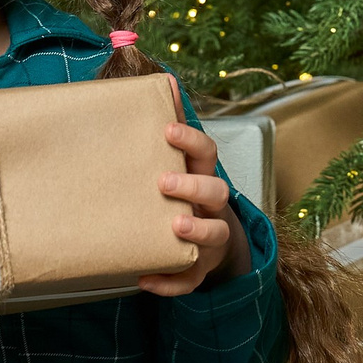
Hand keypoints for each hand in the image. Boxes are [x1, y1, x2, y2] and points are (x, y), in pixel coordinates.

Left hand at [142, 122, 252, 295]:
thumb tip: (165, 81)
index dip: (191, 141)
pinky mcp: (199, 269)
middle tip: (163, 182)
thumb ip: (174, 123)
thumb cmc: (187, 195)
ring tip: (174, 225)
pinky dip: (169, 282)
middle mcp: (213, 208)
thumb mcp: (182, 162)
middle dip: (193, 186)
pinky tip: (145, 280)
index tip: (167, 131)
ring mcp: (210, 239)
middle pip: (217, 192)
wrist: (211, 244)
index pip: (207, 154)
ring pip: (215, 235)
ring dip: (196, 230)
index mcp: (204, 177)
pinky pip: (189, 279)